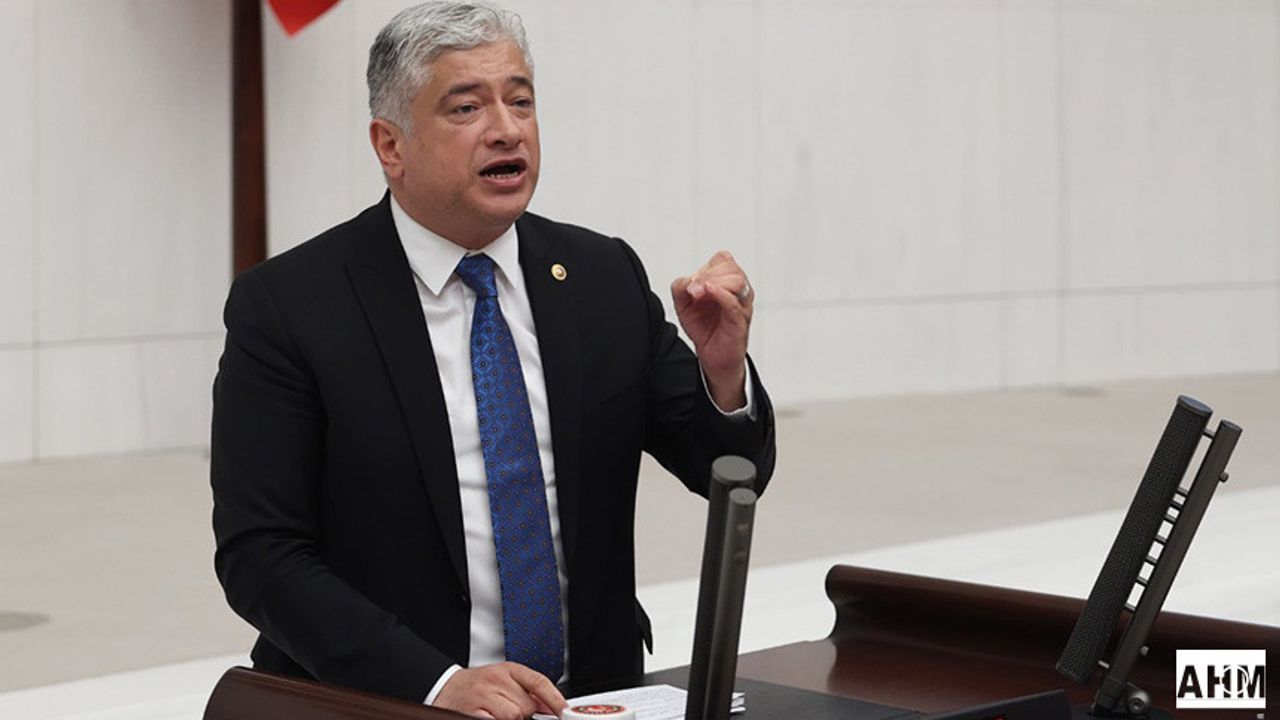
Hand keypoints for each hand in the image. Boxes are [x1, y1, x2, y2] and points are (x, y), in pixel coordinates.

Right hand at [434, 662, 566, 719]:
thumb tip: (551, 706)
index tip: (564, 711)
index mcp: (507, 669)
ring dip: (509, 719)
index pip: (538, 682)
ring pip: (514, 715)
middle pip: (527, 705)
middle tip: (507, 708)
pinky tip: (488, 716)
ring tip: (496, 713)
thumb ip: (527, 690)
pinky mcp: (472, 713)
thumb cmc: (476, 686)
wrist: (443, 688)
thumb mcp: (502, 680)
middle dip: (523, 712)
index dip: (555, 699)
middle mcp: (495, 680)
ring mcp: (483, 696)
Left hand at [670, 250, 752, 410]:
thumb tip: (690, 281)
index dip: (706, 266)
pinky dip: (720, 294)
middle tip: (693, 289)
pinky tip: (707, 291)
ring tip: (697, 293)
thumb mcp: (683, 304)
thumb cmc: (703, 327)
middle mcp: (738, 291)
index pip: (723, 259)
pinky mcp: (739, 321)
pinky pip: (734, 303)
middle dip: (708, 273)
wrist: (712, 355)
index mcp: (727, 282)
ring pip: (737, 280)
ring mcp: (741, 305)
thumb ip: (681, 287)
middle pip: (731, 267)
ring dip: (713, 281)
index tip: (692, 282)